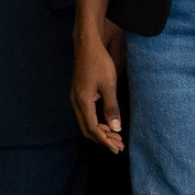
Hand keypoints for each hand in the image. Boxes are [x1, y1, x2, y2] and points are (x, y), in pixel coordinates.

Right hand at [72, 21, 124, 153]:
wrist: (86, 45)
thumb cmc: (99, 63)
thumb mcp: (109, 86)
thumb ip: (112, 108)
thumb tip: (115, 129)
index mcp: (82, 101)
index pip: (93, 128)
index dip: (105, 141)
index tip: (117, 148)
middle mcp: (75, 101)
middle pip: (86, 128)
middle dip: (102, 139)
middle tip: (119, 146)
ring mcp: (75, 97)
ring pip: (85, 122)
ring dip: (100, 132)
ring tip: (116, 137)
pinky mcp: (78, 94)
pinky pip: (85, 115)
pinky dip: (96, 123)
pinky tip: (107, 123)